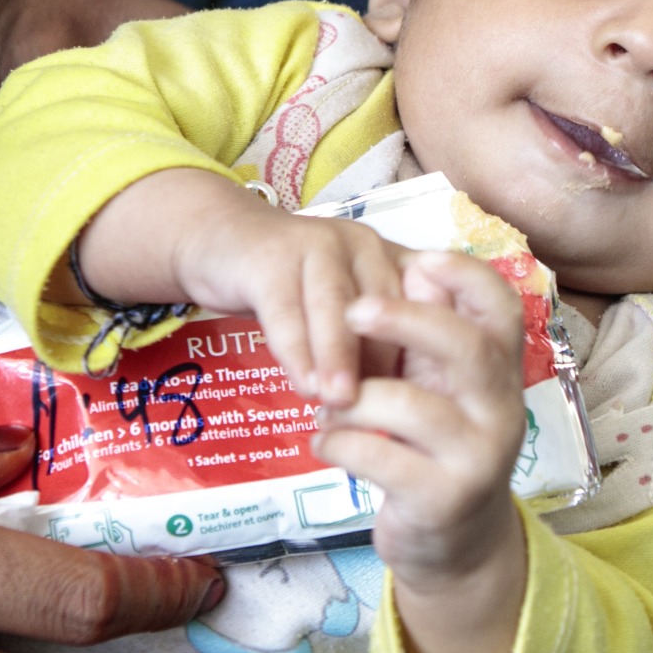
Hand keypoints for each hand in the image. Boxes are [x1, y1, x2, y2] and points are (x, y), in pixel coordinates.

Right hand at [75, 169, 408, 407]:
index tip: (430, 405)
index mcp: (390, 258)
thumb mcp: (342, 307)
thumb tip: (404, 409)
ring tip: (342, 402)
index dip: (424, 355)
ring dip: (339, 357)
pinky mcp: (270, 258)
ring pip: (335, 307)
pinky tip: (303, 385)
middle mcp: (362, 244)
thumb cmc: (294, 288)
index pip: (420, 306)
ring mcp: (316, 244)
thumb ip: (373, 342)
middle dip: (383, 361)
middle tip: (387, 413)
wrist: (222, 240)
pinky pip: (286, 310)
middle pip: (381, 307)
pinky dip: (297, 351)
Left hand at [310, 250, 529, 652]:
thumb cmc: (436, 449)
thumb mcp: (442, 388)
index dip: (466, 275)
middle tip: (354, 309)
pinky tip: (324, 443)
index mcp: (501, 372)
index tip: (418, 259)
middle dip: (407, 320)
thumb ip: (430, 336)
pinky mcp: (442, 499)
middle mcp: (502, 411)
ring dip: (352, 400)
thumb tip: (414, 267)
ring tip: (326, 408)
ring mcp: (477, 458)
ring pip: (410, 406)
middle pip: (467, 347)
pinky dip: (338, 444)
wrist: (455, 547)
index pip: (502, 309)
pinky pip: (378, 457)